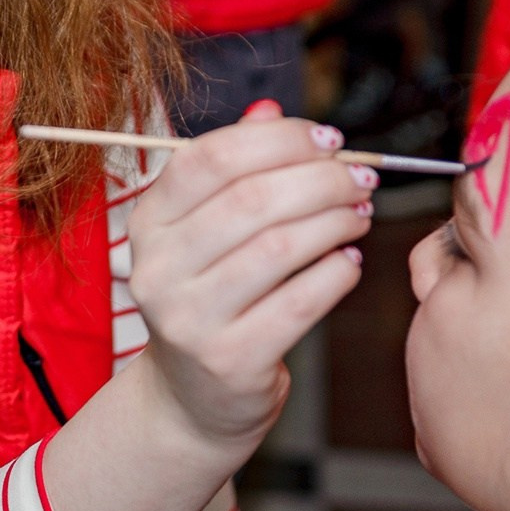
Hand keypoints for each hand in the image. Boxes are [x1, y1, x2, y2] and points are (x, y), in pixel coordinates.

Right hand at [128, 109, 370, 453]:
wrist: (192, 400)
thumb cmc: (211, 301)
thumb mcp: (205, 233)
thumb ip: (233, 170)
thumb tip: (268, 109)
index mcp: (147, 225)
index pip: (209, 159)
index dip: (277, 140)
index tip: (329, 139)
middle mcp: (157, 270)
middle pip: (250, 200)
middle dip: (320, 180)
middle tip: (361, 178)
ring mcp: (189, 319)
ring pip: (278, 248)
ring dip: (334, 223)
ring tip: (360, 215)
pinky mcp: (229, 360)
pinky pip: (299, 303)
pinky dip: (335, 275)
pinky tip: (348, 263)